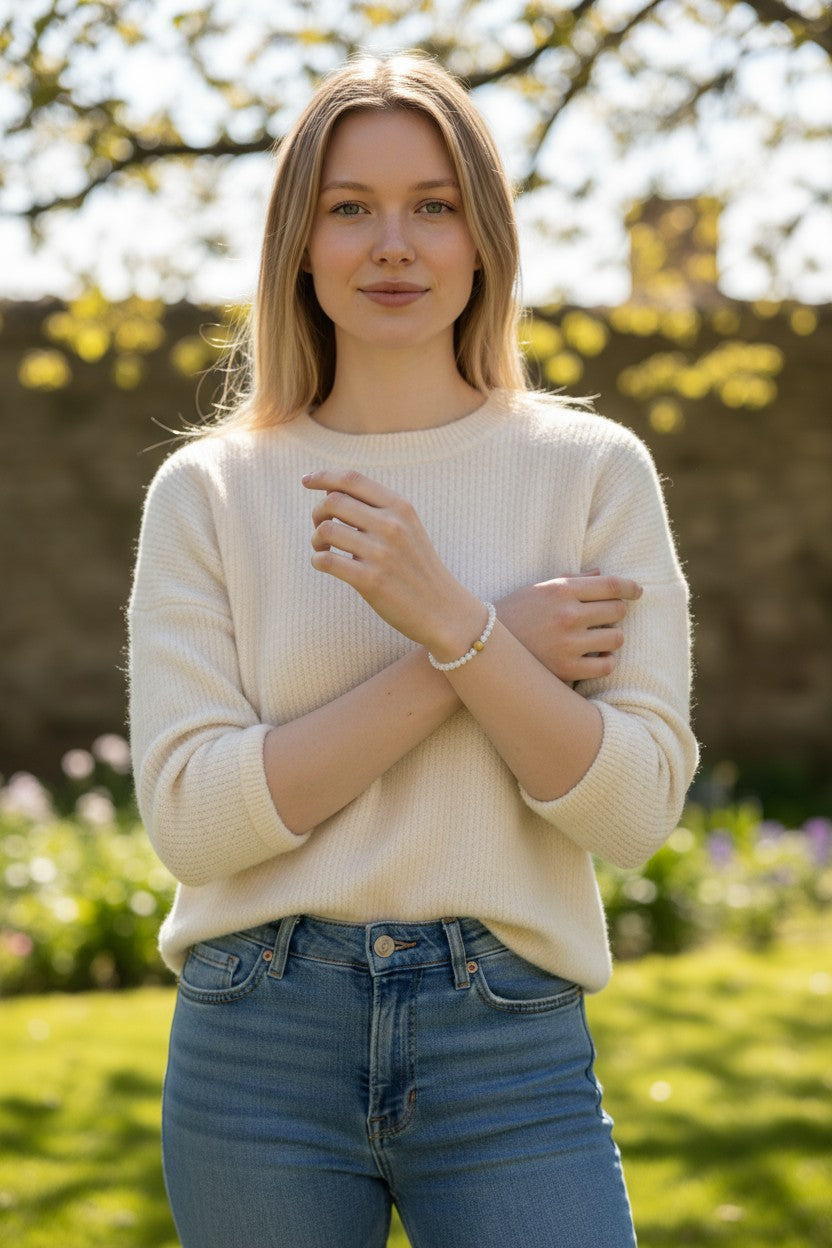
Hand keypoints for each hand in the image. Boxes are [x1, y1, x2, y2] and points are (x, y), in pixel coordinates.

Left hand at [302, 469, 482, 652]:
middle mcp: (391, 526)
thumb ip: (378, 508)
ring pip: (326, 530)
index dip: (323, 476)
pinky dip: (317, 560)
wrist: (443, 609)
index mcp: (400, 507)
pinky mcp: (370, 580)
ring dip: (316, 539)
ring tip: (323, 549)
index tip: (307, 481)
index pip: (352, 479)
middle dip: (317, 512)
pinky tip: (324, 563)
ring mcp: (381, 553)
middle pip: (333, 501)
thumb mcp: (408, 528)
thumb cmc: (418, 567)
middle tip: (320, 527)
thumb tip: (334, 491)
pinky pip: (326, 561)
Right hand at [495, 572, 642, 682]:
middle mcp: (567, 615)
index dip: (629, 587)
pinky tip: (594, 657)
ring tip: (596, 639)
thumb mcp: (537, 590)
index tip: (637, 591)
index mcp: (560, 591)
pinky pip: (606, 665)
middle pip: (617, 611)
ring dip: (611, 638)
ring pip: (616, 638)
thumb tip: (602, 573)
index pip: (610, 585)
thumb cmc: (512, 615)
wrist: (482, 647)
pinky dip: (605, 661)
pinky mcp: (566, 670)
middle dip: (615, 613)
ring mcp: (568, 644)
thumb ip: (571, 581)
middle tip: (605, 618)